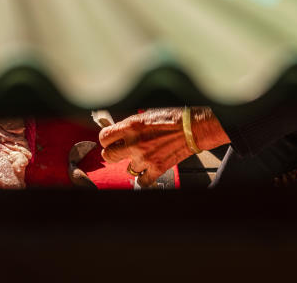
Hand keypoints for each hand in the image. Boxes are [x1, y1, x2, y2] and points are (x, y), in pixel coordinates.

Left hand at [98, 107, 228, 186]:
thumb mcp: (144, 115)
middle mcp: (135, 143)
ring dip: (133, 163)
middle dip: (112, 154)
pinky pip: (142, 181)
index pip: (104, 138)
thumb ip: (128, 126)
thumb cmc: (170, 118)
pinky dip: (144, 177)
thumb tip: (116, 132)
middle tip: (119, 151)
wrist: (192, 128)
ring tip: (142, 156)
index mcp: (130, 126)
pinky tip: (147, 170)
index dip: (106, 140)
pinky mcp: (157, 168)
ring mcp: (145, 158)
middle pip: (108, 156)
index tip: (110, 141)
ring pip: (127, 169)